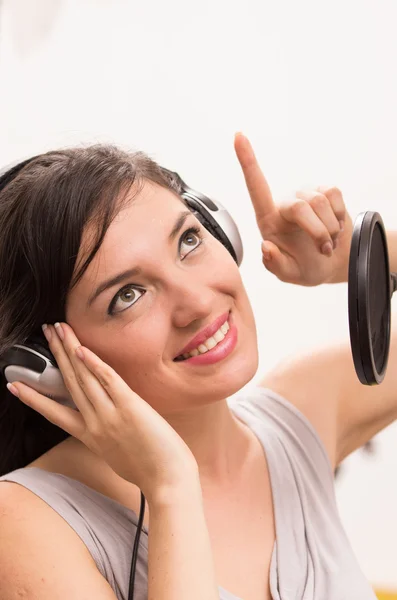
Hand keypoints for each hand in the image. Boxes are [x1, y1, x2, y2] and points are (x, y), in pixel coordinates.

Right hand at [7, 323, 197, 502]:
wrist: (169, 483)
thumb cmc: (150, 472)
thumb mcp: (118, 456)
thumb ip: (107, 438)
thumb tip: (107, 425)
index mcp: (91, 436)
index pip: (55, 413)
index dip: (33, 398)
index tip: (14, 385)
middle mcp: (95, 423)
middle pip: (70, 382)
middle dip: (55, 355)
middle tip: (45, 332)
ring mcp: (111, 415)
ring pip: (84, 376)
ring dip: (69, 350)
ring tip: (58, 329)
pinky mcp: (130, 407)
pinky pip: (108, 381)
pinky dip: (94, 364)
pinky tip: (82, 349)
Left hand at [234, 133, 352, 284]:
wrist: (334, 262)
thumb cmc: (306, 267)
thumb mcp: (289, 274)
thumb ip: (275, 264)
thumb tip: (266, 246)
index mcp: (268, 220)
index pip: (256, 188)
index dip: (247, 162)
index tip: (238, 136)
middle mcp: (285, 203)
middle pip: (300, 206)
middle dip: (317, 231)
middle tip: (324, 249)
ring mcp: (306, 195)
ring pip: (321, 202)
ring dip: (330, 229)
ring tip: (327, 241)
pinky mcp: (326, 191)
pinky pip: (335, 196)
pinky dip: (339, 217)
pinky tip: (336, 228)